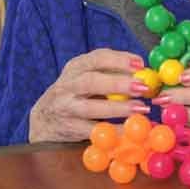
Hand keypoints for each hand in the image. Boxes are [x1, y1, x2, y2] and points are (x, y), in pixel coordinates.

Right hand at [29, 49, 147, 142]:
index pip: (97, 58)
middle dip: (118, 84)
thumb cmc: (78, 92)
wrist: (45, 118)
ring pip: (90, 107)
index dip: (119, 60)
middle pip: (91, 82)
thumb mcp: (89, 74)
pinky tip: (130, 129)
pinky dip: (112, 130)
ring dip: (118, 108)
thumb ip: (113, 70)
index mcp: (77, 67)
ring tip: (140, 108)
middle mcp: (68, 85)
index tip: (140, 65)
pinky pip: (92, 130)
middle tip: (142, 87)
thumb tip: (144, 70)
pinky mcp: (68, 128)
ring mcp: (65, 108)